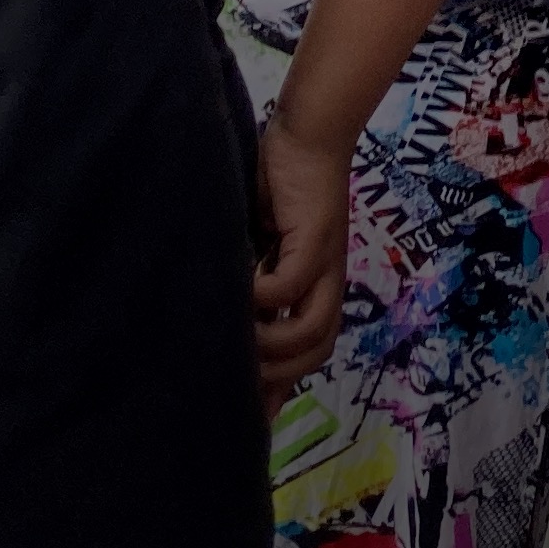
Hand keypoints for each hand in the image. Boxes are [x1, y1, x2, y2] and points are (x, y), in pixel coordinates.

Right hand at [253, 114, 352, 407]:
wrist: (306, 129)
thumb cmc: (277, 184)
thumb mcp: (259, 248)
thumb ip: (249, 287)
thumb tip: (220, 330)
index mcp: (316, 286)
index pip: (308, 355)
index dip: (282, 389)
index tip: (248, 418)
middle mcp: (328, 279)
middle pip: (317, 351)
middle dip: (278, 375)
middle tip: (237, 376)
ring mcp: (327, 260)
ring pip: (313, 329)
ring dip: (272, 342)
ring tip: (237, 336)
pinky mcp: (316, 236)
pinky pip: (290, 285)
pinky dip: (263, 295)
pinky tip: (240, 287)